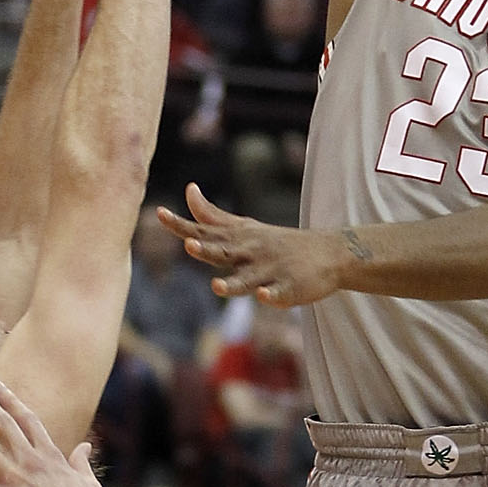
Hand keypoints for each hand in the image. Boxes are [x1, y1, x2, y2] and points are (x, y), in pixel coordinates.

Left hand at [157, 183, 345, 303]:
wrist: (328, 252)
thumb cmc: (278, 242)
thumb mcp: (245, 227)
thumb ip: (213, 215)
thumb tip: (189, 190)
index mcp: (238, 240)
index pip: (204, 232)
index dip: (181, 226)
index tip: (159, 214)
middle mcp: (251, 253)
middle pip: (224, 253)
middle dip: (205, 250)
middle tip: (187, 245)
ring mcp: (270, 271)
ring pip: (247, 280)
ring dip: (232, 282)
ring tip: (216, 285)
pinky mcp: (289, 288)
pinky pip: (278, 294)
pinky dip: (271, 296)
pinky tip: (264, 296)